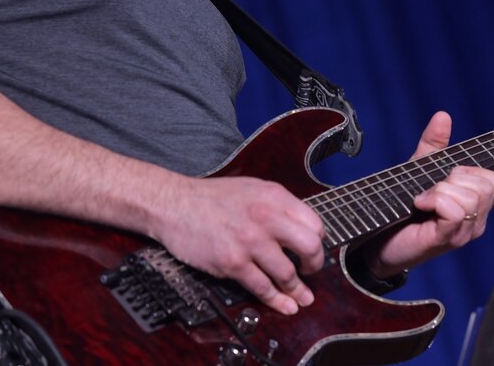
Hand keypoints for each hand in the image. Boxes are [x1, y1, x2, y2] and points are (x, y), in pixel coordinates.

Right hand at [151, 175, 325, 315]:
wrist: (174, 204)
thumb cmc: (210, 198)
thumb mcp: (253, 189)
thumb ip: (278, 206)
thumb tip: (299, 227)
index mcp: (274, 196)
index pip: (314, 223)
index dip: (319, 241)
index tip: (315, 250)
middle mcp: (266, 217)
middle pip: (309, 246)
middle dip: (315, 266)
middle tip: (312, 272)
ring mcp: (250, 241)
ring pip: (287, 273)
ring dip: (298, 290)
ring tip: (302, 297)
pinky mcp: (232, 262)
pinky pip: (262, 287)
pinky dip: (276, 301)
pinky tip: (284, 305)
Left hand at [366, 111, 493, 277]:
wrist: (378, 241)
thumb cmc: (402, 208)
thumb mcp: (419, 169)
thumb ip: (434, 143)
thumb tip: (443, 116)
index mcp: (476, 204)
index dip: (477, 171)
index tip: (453, 173)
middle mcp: (476, 220)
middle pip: (488, 186)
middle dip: (457, 177)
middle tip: (433, 188)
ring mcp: (463, 232)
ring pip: (471, 198)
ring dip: (442, 190)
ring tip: (424, 198)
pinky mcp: (446, 239)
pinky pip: (454, 210)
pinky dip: (435, 200)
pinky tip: (420, 203)